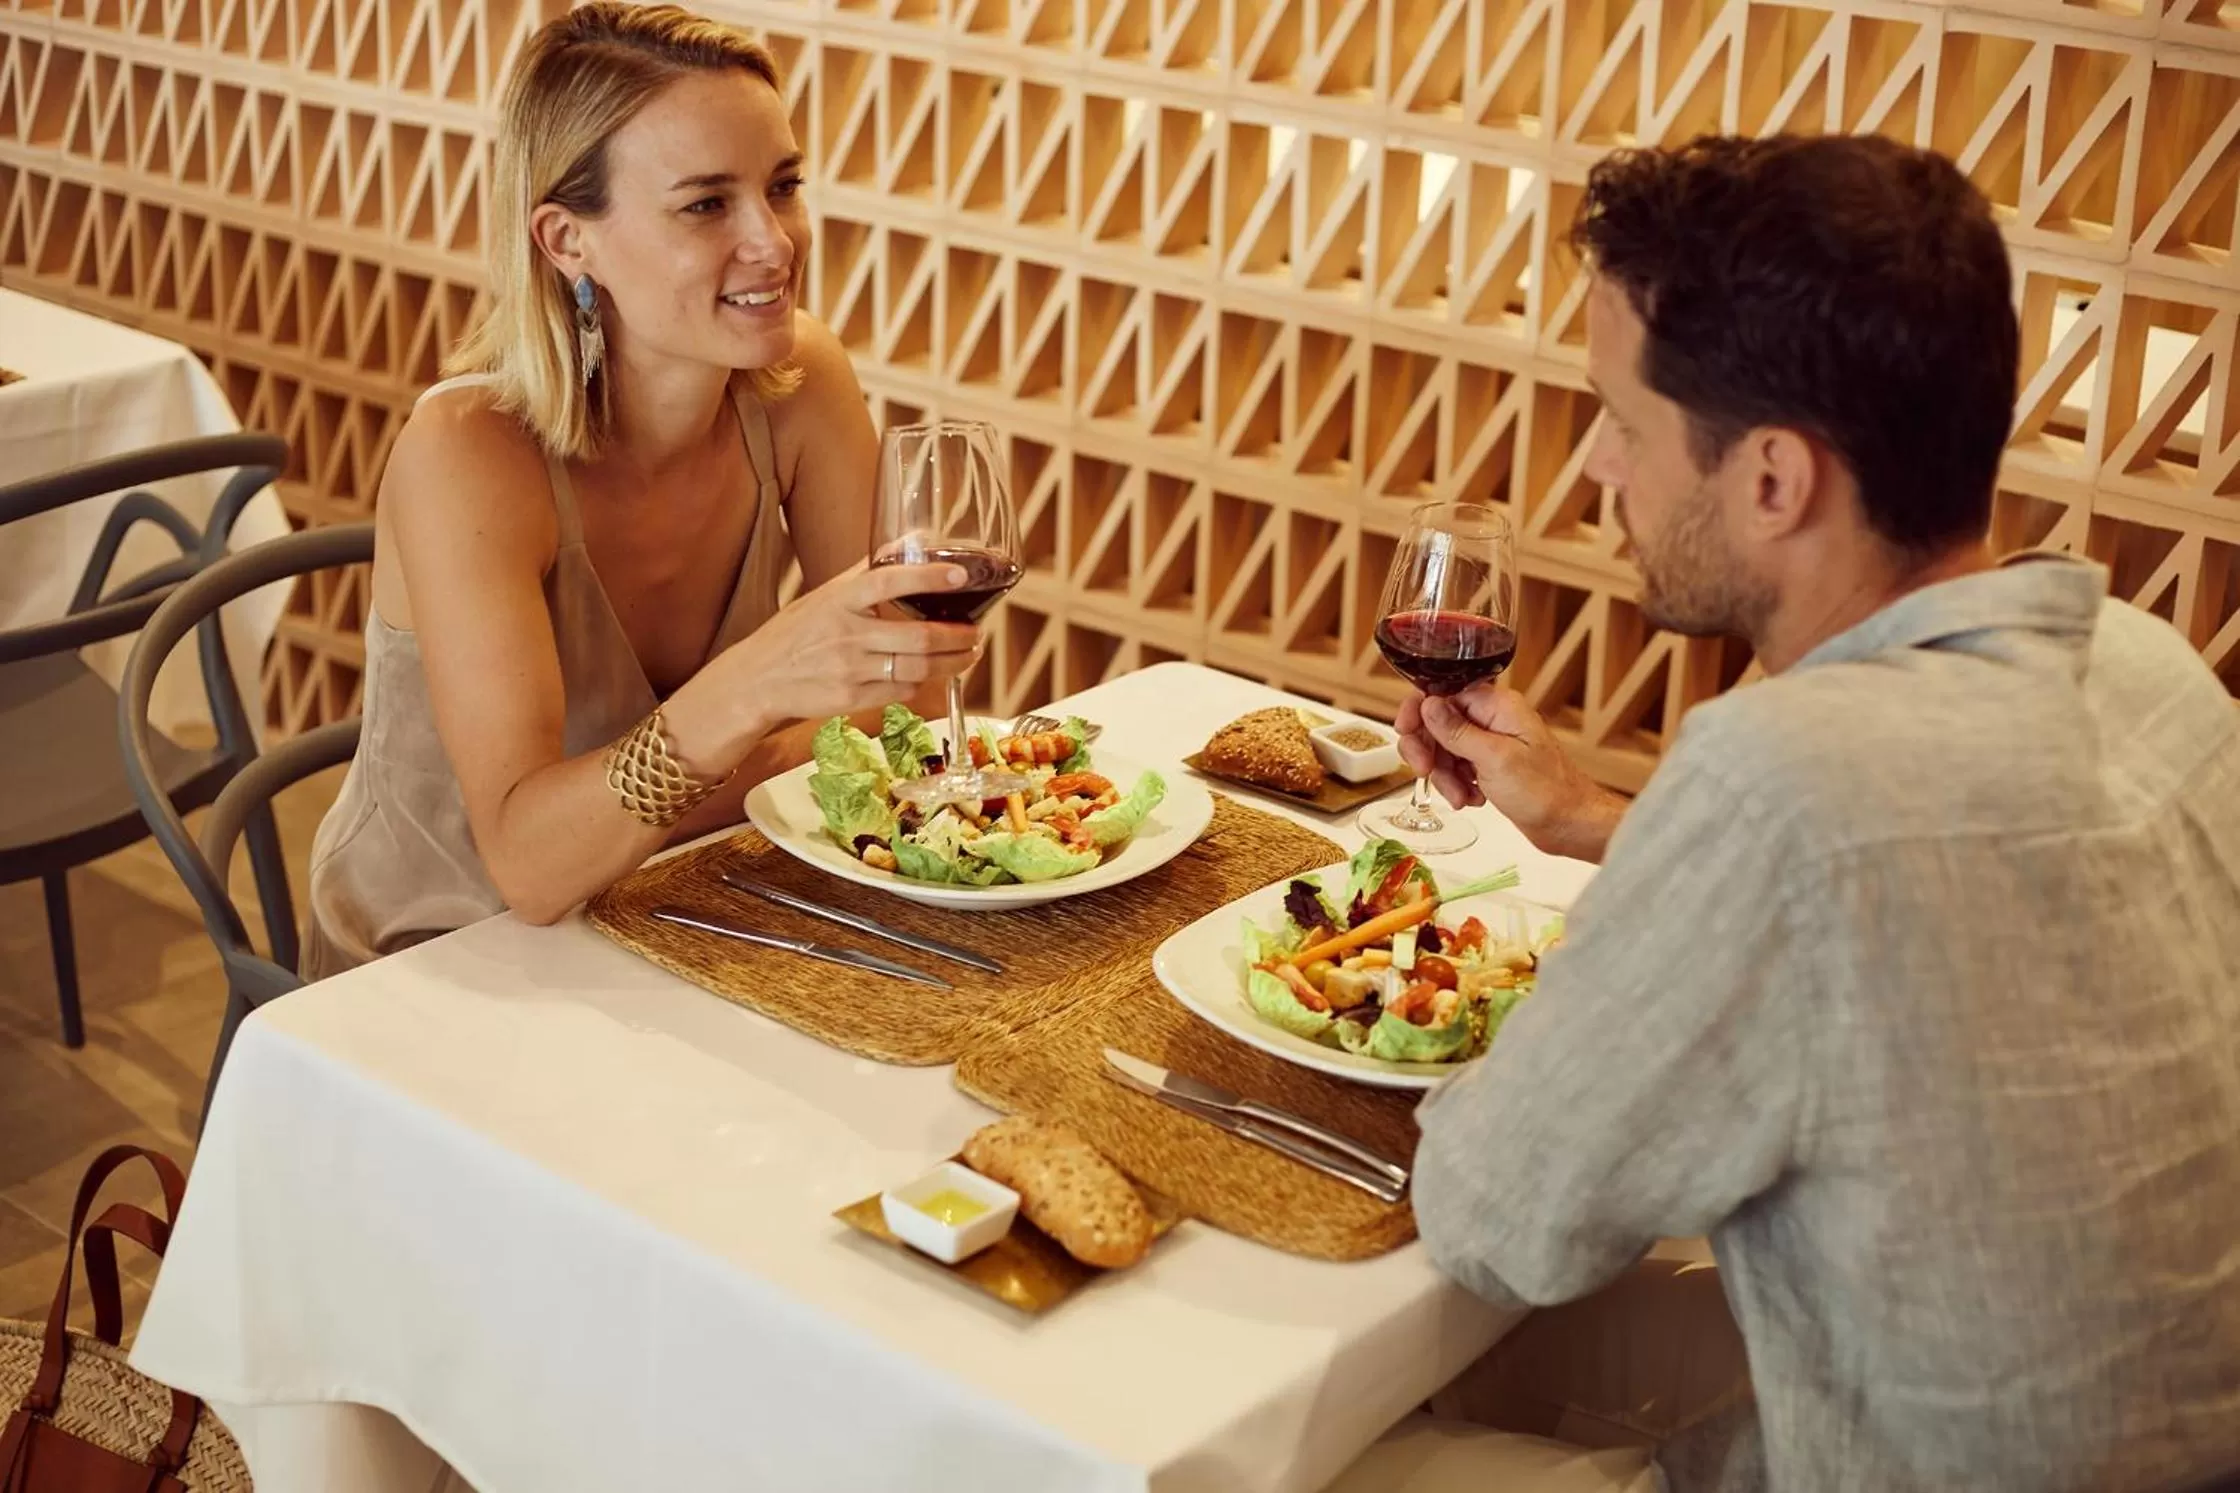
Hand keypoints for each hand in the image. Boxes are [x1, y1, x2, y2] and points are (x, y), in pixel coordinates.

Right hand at [704, 559, 981, 735]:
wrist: (756, 680)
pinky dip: (919, 683)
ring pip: (916, 669)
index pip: (887, 581)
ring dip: (951, 664)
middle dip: (958, 637)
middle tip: (977, 632)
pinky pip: (900, 691)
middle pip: (917, 637)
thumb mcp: (825, 595)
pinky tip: (927, 675)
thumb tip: (912, 538)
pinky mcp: (850, 699)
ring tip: (968, 655)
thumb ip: (869, 570)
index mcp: (839, 600)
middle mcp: (845, 633)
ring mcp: (848, 669)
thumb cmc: (796, 633)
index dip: (927, 576)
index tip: (960, 573)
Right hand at [1395, 683, 1625, 863]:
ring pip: (1444, 749)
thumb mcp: (1494, 759)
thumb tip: (1428, 704)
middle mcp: (1493, 719)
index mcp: (1497, 706)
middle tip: (1425, 772)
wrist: (1570, 824)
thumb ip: (1457, 731)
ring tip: (1461, 796)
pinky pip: (1457, 768)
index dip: (1419, 712)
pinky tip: (1472, 799)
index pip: (1443, 692)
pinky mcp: (1490, 765)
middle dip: (1429, 750)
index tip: (1406, 733)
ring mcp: (1491, 743)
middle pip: (1438, 722)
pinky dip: (1457, 785)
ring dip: (1444, 775)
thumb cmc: (1544, 792)